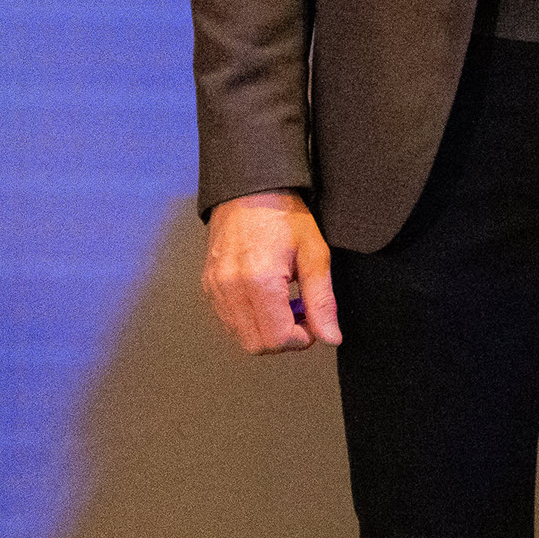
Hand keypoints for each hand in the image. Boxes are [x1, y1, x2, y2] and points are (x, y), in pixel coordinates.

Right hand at [203, 190, 338, 353]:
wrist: (250, 192)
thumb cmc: (284, 217)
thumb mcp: (315, 255)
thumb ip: (322, 300)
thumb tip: (330, 336)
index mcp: (258, 282)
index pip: (277, 338)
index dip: (302, 339)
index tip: (315, 324)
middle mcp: (229, 290)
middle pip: (256, 345)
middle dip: (285, 339)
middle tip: (303, 314)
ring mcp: (215, 290)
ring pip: (241, 337)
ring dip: (268, 331)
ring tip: (287, 303)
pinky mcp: (208, 287)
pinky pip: (230, 321)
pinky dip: (252, 320)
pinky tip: (269, 298)